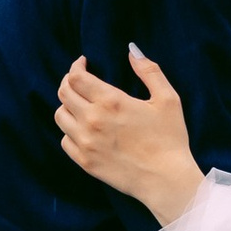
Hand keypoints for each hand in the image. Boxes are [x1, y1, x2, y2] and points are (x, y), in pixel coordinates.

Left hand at [56, 47, 205, 227]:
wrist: (166, 180)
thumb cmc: (170, 139)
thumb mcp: (167, 99)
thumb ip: (149, 71)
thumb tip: (132, 50)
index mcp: (111, 101)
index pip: (76, 77)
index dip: (76, 66)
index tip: (83, 63)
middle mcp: (92, 120)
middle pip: (64, 93)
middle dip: (69, 82)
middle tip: (79, 81)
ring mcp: (85, 142)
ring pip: (60, 116)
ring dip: (67, 106)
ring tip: (80, 104)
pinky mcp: (85, 162)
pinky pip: (65, 141)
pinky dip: (70, 131)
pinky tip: (83, 129)